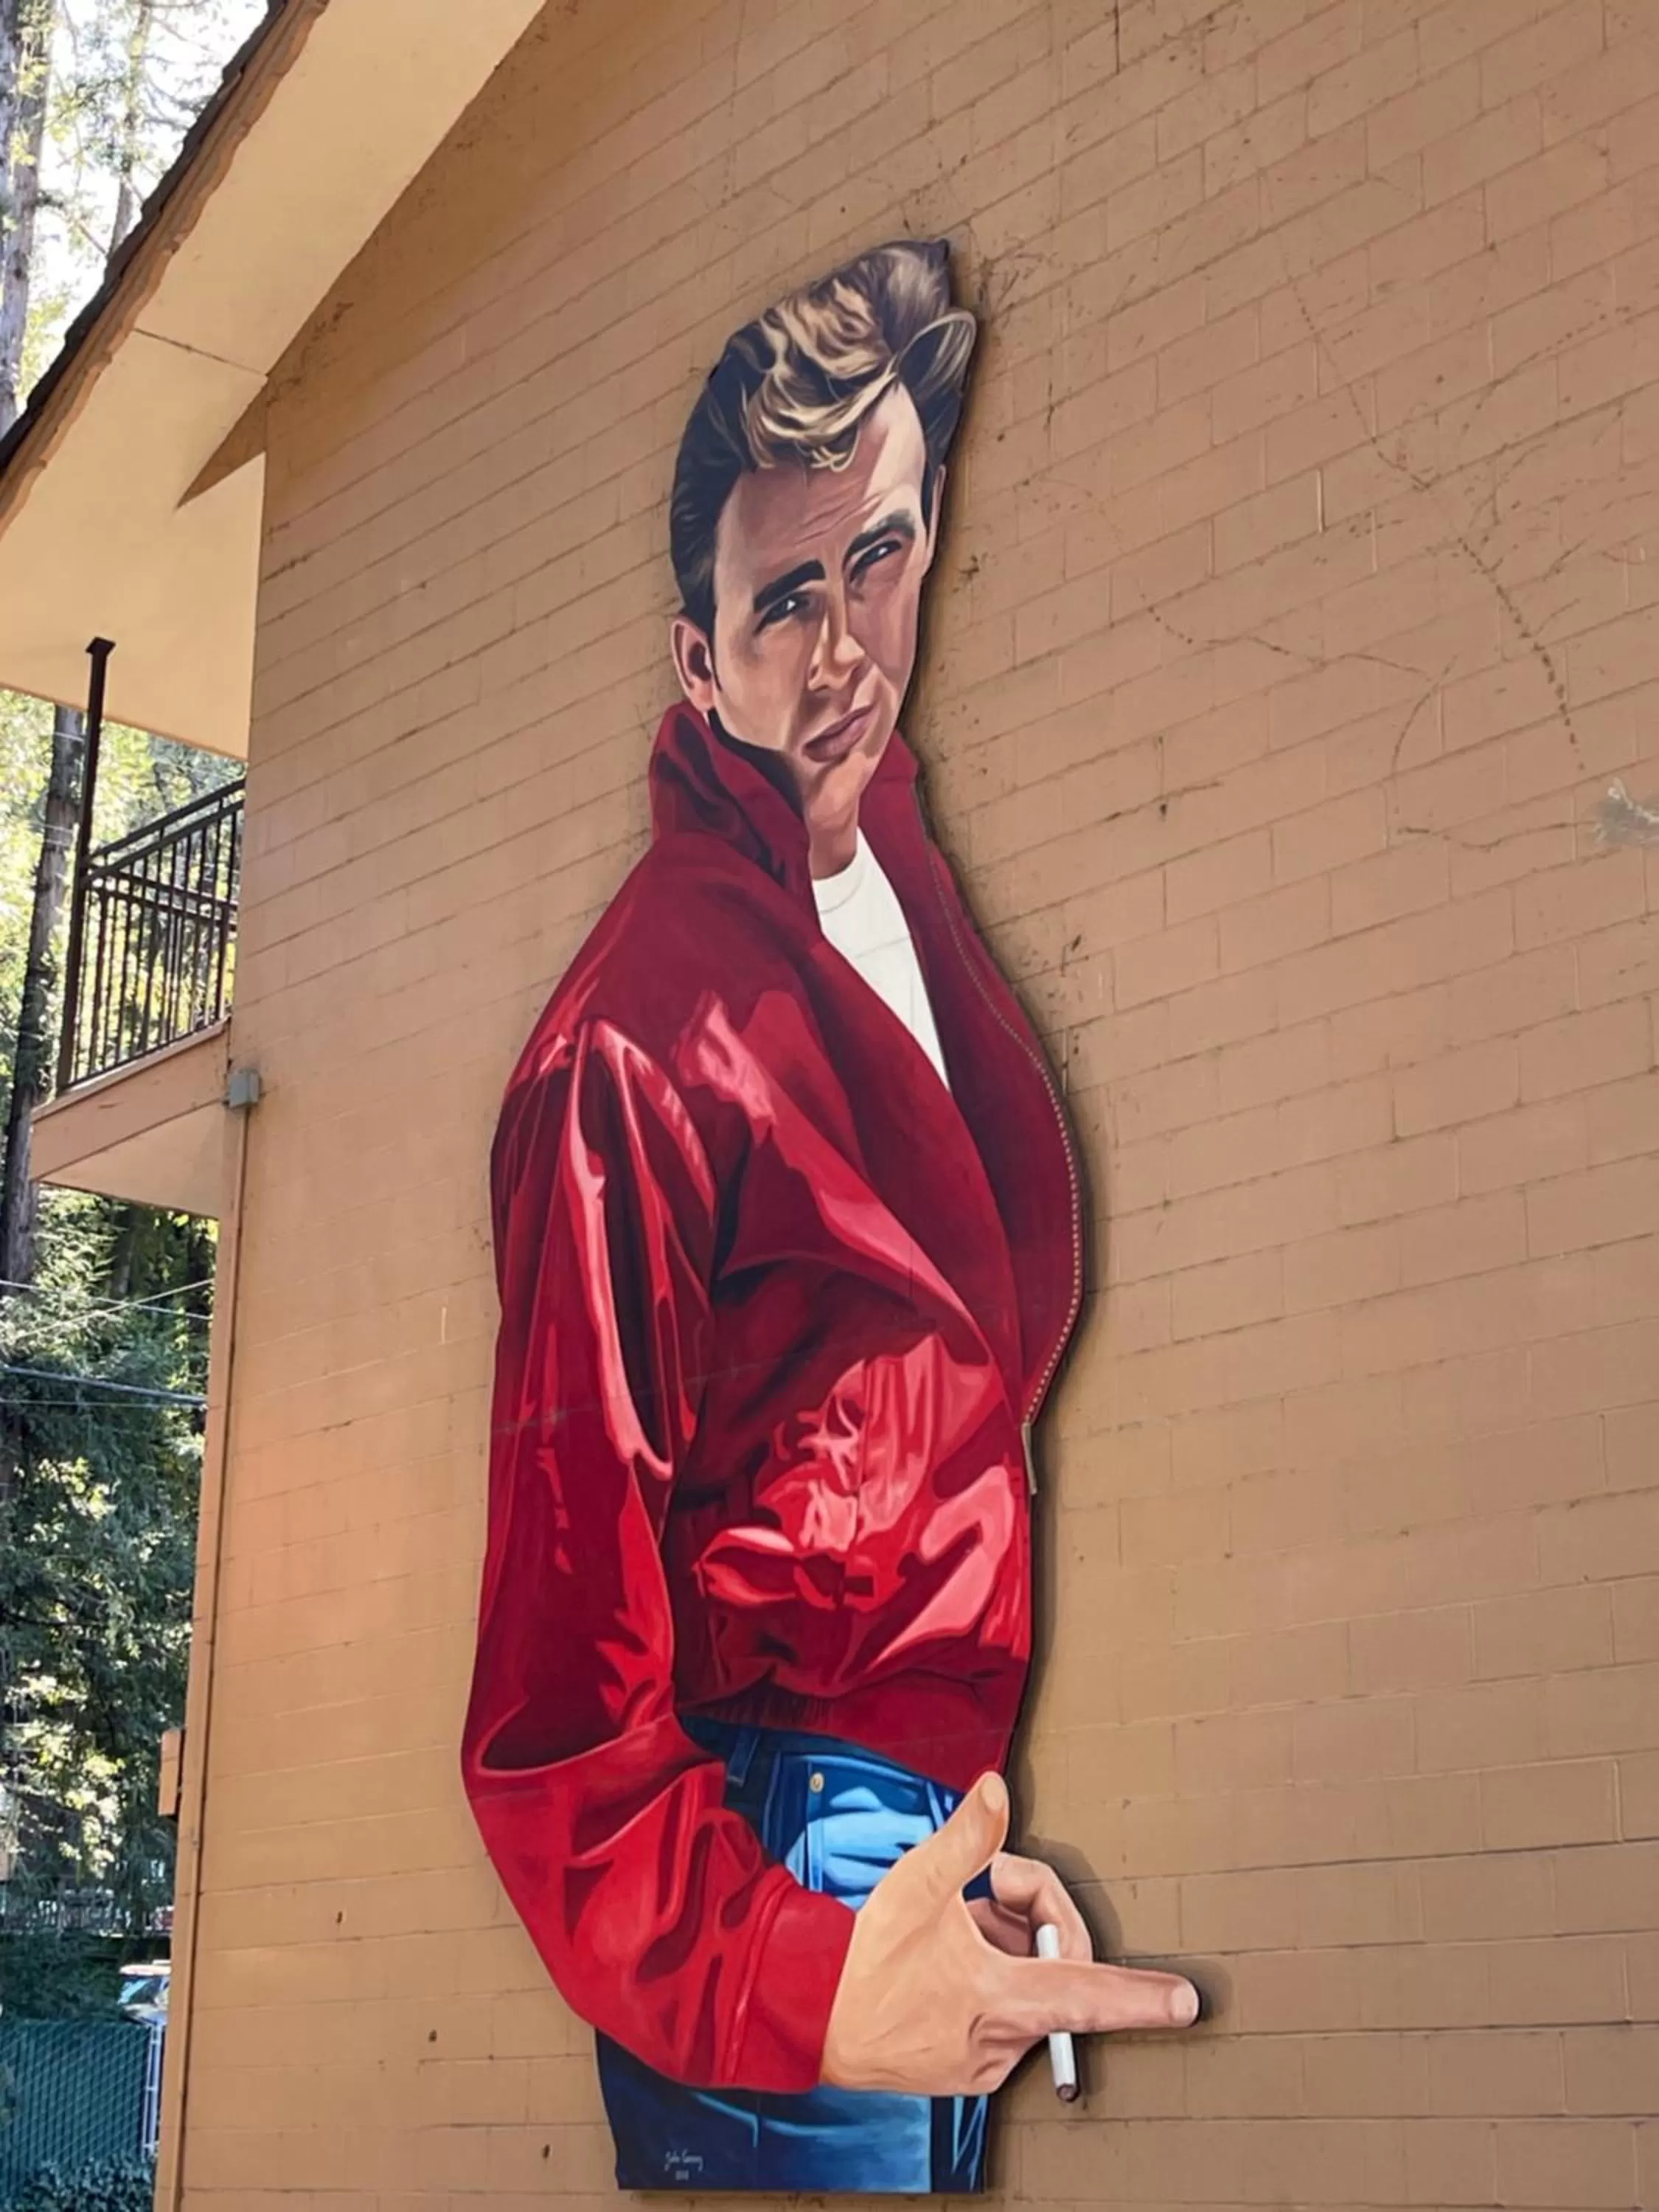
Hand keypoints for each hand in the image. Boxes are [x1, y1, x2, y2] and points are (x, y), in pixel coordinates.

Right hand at [820, 1771, 1198, 2096]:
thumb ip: (967, 1837)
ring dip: (1006, 1945)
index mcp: (999, 1998)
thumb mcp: (916, 1884)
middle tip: (985, 1890)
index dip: (1140, 1998)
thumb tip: (997, 1792)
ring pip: (1031, 1986)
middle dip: (1032, 1916)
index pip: (1086, 1995)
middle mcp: (1001, 2038)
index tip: (1184, 2003)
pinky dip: (990, 1976)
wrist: (813, 2014)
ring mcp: (985, 2058)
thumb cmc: (863, 1958)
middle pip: (1056, 1967)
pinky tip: (951, 1961)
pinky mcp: (968, 2067)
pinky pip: (1007, 2012)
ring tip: (958, 1928)